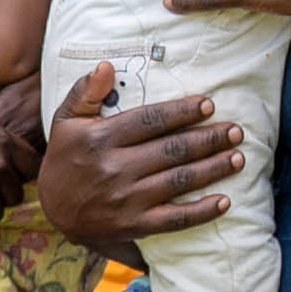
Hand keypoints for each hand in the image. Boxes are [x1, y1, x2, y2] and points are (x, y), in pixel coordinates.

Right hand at [35, 66, 244, 243]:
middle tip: (236, 131)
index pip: (150, 120)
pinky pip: (174, 219)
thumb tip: (107, 66)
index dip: (182, 111)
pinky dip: (202, 211)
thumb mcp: (66, 121)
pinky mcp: (133, 225)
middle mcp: (114, 168)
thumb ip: (85, 92)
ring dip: (213, 169)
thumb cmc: (66, 157)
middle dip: (208, 139)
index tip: (209, 104)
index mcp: (100, 139)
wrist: (52, 210)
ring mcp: (125, 199)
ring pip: (178, 180)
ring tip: (238, 157)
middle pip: (172, 150)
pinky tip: (224, 200)